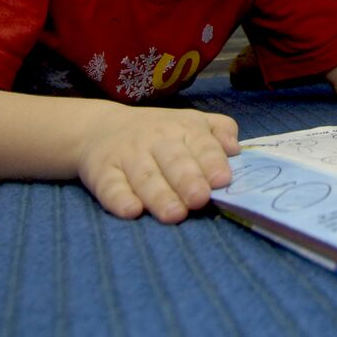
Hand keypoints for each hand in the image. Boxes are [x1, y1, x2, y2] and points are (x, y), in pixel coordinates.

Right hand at [77, 105, 239, 222]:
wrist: (101, 127)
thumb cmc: (161, 132)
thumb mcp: (192, 122)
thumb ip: (220, 130)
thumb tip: (235, 148)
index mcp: (184, 127)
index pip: (202, 144)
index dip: (212, 162)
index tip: (222, 181)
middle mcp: (156, 139)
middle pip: (174, 161)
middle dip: (187, 180)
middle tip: (199, 199)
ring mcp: (128, 155)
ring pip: (145, 176)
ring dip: (159, 195)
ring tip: (174, 214)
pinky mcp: (102, 172)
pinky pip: (110, 186)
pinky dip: (119, 199)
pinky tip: (131, 211)